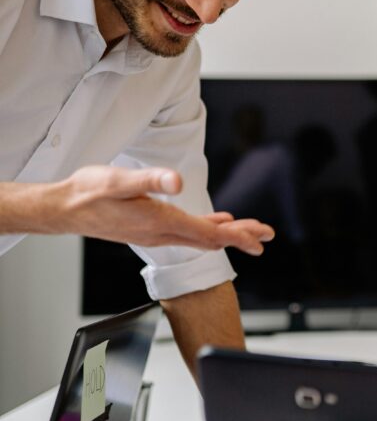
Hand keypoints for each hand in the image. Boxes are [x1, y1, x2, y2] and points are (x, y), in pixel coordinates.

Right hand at [55, 165, 273, 254]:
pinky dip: (208, 228)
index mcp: (160, 222)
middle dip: (242, 237)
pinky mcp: (150, 228)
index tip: (261, 237)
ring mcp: (156, 233)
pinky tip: (217, 223)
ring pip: (201, 237)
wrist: (64, 208)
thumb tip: (177, 182)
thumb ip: (150, 181)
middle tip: (267, 235)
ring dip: (228, 234)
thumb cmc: (88, 192)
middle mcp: (161, 233)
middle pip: (210, 240)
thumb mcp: (118, 180)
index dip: (238, 236)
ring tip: (252, 231)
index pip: (208, 234)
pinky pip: (187, 232)